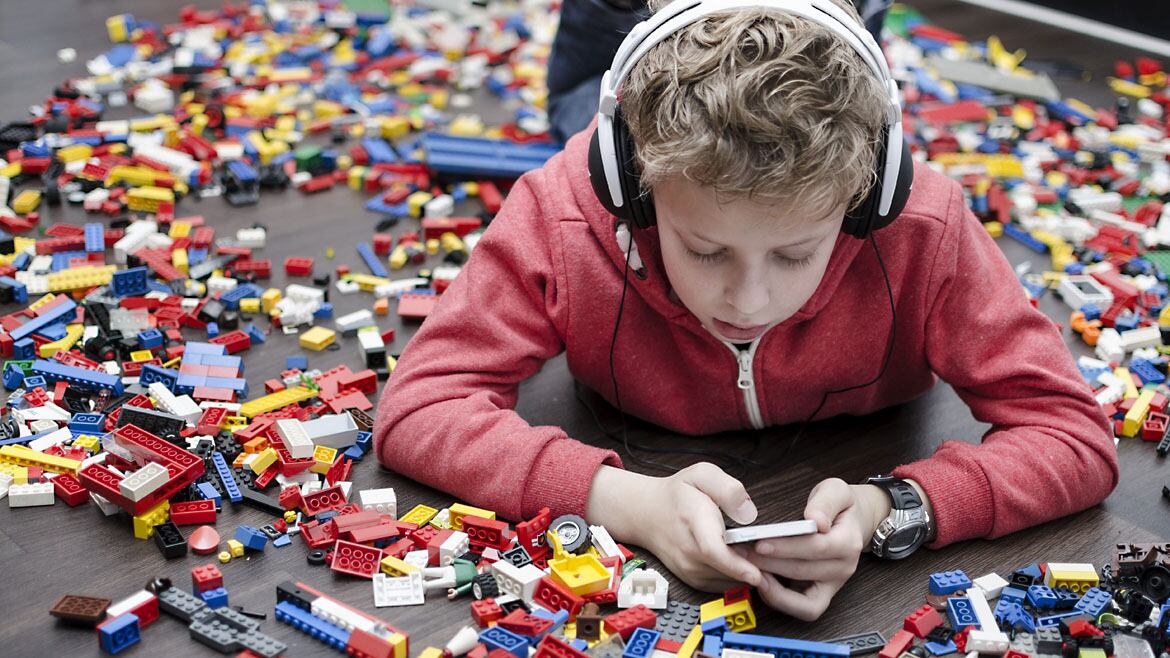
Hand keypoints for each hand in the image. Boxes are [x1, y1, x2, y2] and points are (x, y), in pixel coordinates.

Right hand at [586, 463, 762, 591]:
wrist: (646, 514)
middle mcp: (688, 551)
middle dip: (753, 566)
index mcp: (693, 521)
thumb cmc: (677, 494)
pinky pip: (723, 584)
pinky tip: (743, 559)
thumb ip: (728, 489)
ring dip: (747, 571)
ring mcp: (689, 569)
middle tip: (769, 552)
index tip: (757, 574)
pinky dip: (737, 576)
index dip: (736, 565)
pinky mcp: (693, 580)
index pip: (712, 550)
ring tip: (756, 551)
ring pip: (728, 580)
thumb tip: (749, 513)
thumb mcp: (702, 474)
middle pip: (726, 569)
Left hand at [732, 478, 889, 620]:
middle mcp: (843, 567)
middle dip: (768, 563)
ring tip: (747, 568)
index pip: (817, 547)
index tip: (760, 542)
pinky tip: (762, 583)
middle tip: (740, 552)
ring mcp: (833, 584)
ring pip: (802, 597)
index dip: (786, 547)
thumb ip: (825, 502)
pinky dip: (783, 601)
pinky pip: (806, 609)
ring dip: (771, 585)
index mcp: (848, 541)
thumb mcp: (835, 491)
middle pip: (803, 571)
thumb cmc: (838, 507)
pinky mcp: (823, 595)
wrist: (850, 522)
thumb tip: (816, 519)